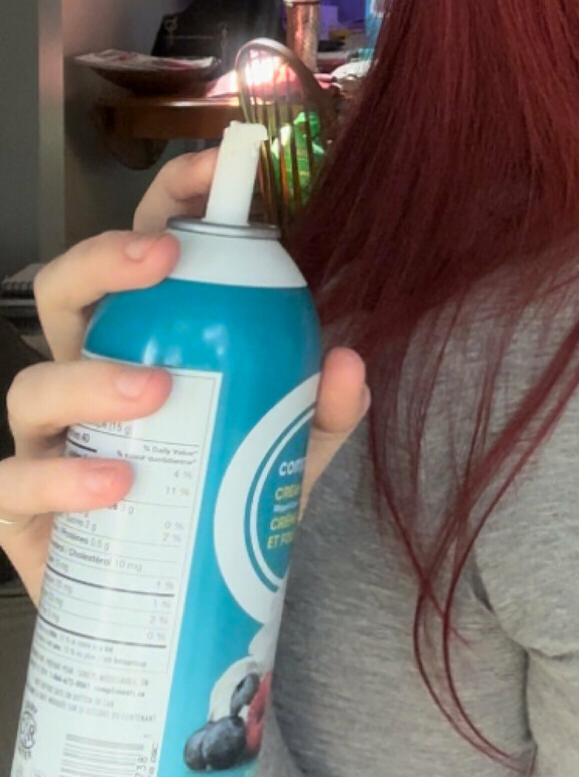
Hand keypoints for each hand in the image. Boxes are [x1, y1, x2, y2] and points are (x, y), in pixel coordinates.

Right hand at [1, 148, 369, 610]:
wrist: (178, 609)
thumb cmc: (219, 503)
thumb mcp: (288, 454)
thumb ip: (322, 410)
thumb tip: (348, 362)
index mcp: (143, 339)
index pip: (146, 248)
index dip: (172, 198)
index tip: (219, 166)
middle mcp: (83, 376)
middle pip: (65, 293)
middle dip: (103, 261)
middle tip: (160, 259)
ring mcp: (45, 441)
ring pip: (33, 385)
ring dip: (90, 379)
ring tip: (153, 391)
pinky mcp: (22, 513)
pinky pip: (16, 484)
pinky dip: (61, 479)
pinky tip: (114, 484)